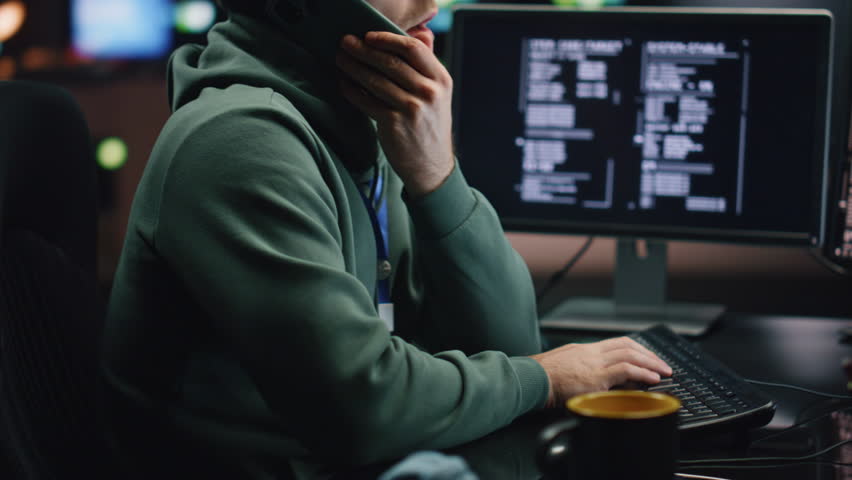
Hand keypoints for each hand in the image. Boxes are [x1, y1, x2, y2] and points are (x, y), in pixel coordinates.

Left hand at [336, 32, 454, 197]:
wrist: (431, 165)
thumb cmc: (429, 124)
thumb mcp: (438, 93)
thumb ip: (427, 64)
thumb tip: (417, 32)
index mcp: (441, 80)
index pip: (413, 49)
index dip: (388, 38)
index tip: (368, 35)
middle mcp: (429, 92)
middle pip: (390, 62)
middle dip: (364, 50)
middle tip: (345, 42)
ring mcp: (412, 109)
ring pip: (375, 81)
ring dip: (353, 68)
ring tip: (340, 59)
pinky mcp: (394, 125)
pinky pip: (367, 102)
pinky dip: (352, 91)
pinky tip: (343, 84)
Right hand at [530, 337, 672, 408]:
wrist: (530, 380)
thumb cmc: (541, 379)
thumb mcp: (563, 369)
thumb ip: (580, 371)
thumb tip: (594, 381)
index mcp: (584, 350)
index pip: (617, 343)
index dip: (636, 349)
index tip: (647, 357)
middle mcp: (591, 352)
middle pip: (627, 345)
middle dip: (649, 355)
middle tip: (662, 365)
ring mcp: (594, 363)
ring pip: (630, 355)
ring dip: (651, 363)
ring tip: (663, 372)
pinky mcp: (595, 377)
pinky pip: (626, 370)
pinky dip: (643, 373)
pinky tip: (652, 379)